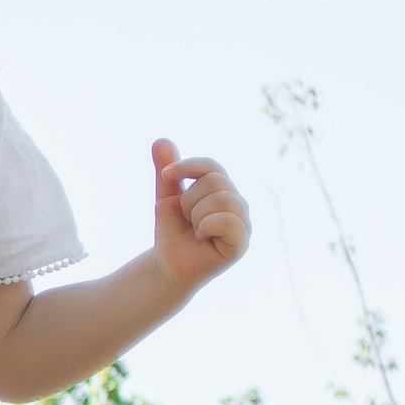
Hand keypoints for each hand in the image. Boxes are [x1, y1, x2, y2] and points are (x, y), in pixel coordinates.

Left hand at [150, 137, 249, 292]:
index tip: (166, 175)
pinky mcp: (241, 243)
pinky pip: (228, 220)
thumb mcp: (166, 198)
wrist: (168, 265)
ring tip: (194, 229)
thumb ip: (167, 172)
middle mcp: (238, 204)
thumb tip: (160, 140)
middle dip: (189, 199)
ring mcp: (243, 223)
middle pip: (215, 181)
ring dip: (196, 214)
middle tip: (186, 220)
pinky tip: (201, 237)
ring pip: (222, 198)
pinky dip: (206, 226)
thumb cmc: (172, 232)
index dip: (188, 166)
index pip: (212, 166)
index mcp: (224, 190)